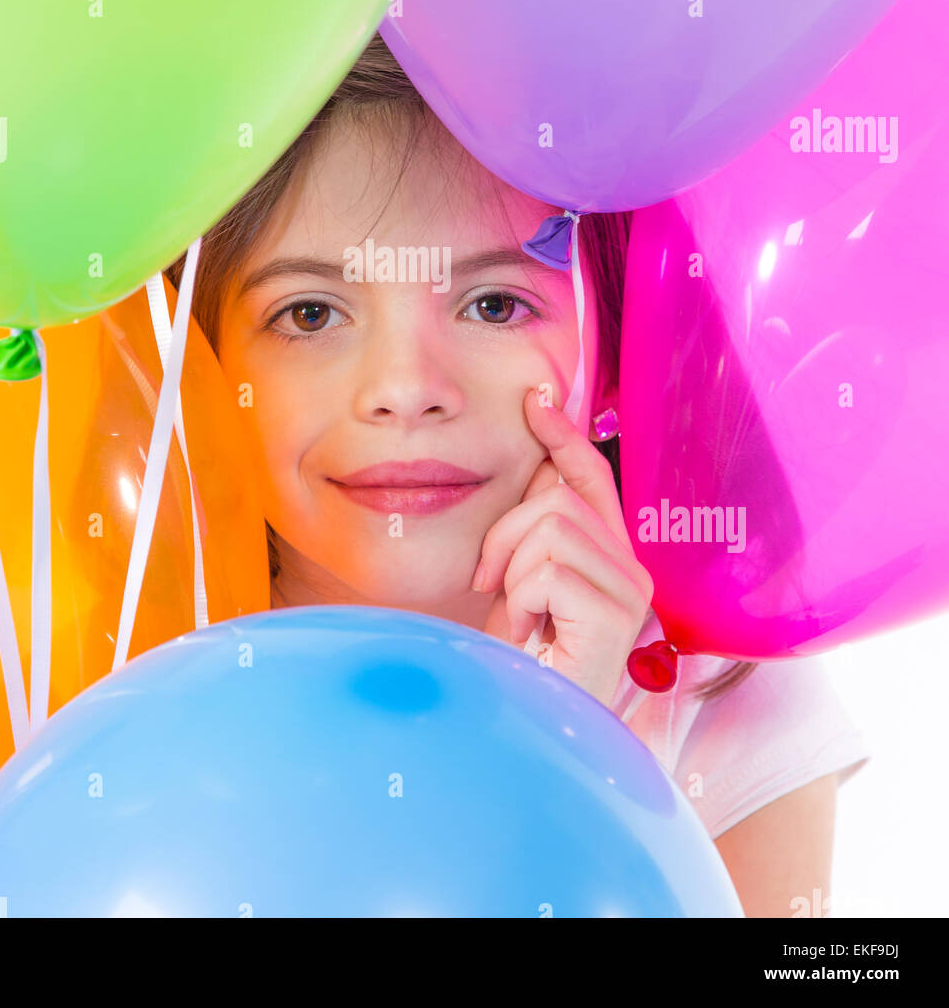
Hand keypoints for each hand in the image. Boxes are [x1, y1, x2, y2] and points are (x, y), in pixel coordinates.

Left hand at [474, 388, 652, 707]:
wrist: (530, 726)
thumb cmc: (521, 663)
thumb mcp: (521, 584)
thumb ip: (535, 534)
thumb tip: (538, 471)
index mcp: (610, 557)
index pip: (592, 478)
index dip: (564, 436)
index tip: (535, 400)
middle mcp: (632, 569)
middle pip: (557, 499)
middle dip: (506, 535)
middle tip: (494, 585)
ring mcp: (630, 591)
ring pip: (550, 528)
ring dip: (513, 574)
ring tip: (519, 619)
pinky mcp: (617, 613)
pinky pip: (547, 569)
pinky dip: (519, 602)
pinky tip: (528, 635)